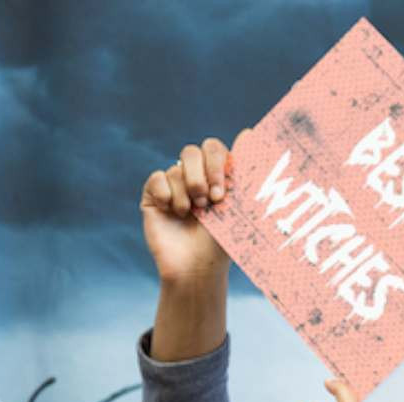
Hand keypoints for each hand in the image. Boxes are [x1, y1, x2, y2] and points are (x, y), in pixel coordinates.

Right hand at [141, 135, 241, 285]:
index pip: (213, 148)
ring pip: (175, 168)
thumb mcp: (240, 205)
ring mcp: (173, 187)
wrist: (197, 268)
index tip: (223, 193)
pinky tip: (173, 211)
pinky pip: (156, 178)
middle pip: (191, 151)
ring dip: (186, 192)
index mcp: (215, 176)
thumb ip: (246, 170)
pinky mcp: (154, 197)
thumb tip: (249, 132)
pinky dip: (166, 193)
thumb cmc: (222, 241)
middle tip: (208, 202)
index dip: (217, 163)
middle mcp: (194, 178)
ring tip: (192, 214)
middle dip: (201, 175)